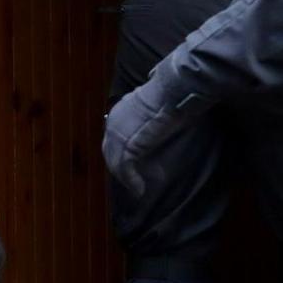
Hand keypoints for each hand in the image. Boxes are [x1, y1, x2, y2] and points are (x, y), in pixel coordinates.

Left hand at [101, 64, 207, 200]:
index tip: (132, 166)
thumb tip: (155, 123)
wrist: (171, 93)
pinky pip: (126, 169)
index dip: (121, 155)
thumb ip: (146, 117)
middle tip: (133, 182)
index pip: (113, 141)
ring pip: (116, 164)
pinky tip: (140, 189)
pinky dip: (132, 181)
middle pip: (111, 154)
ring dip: (127, 179)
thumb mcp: (152, 109)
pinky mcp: (127, 145)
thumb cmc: (169, 97)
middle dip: (120, 170)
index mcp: (117, 113)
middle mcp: (112, 124)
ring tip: (138, 190)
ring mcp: (117, 135)